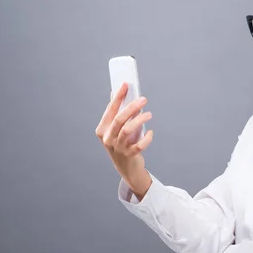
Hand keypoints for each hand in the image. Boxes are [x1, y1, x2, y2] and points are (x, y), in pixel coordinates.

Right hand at [95, 83, 153, 197]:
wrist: (126, 168)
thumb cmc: (121, 144)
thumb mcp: (115, 130)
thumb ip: (116, 113)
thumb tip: (116, 93)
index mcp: (102, 129)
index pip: (110, 110)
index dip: (118, 96)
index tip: (126, 84)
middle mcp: (108, 138)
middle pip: (119, 119)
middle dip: (132, 107)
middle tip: (143, 99)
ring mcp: (118, 148)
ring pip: (128, 130)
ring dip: (140, 120)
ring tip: (149, 114)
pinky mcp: (129, 155)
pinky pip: (140, 145)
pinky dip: (147, 138)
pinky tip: (150, 133)